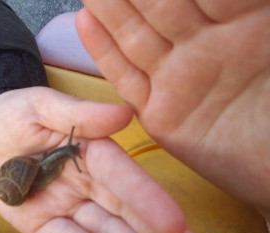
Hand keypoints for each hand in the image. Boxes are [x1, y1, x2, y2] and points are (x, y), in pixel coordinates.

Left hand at [0, 87, 197, 232]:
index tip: (176, 224)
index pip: (122, 177)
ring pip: (105, 231)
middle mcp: (86, 182)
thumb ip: (80, 114)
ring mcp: (66, 205)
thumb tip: (124, 114)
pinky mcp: (44, 224)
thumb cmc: (14, 115)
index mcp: (90, 150)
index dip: (149, 199)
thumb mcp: (42, 106)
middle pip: (124, 211)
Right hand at [77, 1, 269, 218]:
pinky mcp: (160, 114)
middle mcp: (203, 47)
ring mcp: (177, 80)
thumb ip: (254, 10)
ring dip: (111, 8)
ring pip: (136, 35)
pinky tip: (86, 22)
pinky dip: (105, 53)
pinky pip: (127, 79)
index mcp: (244, 25)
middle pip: (160, 4)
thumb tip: (232, 0)